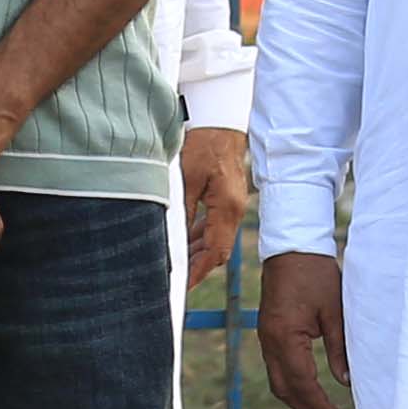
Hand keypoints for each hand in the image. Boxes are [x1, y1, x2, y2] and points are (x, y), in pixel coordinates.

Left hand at [181, 126, 254, 287]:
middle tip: (175, 282)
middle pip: (217, 250)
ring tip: (175, 267)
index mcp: (227, 208)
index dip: (198, 270)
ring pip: (215, 239)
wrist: (220, 123)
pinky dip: (199, 237)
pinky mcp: (225, 199)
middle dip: (197, 267)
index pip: (216, 251)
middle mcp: (233, 210)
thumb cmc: (204, 145)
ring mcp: (231, 205)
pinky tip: (183, 242)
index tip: (182, 285)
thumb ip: (182, 210)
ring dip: (196, 253)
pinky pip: (213, 226)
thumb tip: (174, 239)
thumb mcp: (187, 178)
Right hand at [254, 248, 353, 408]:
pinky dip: (292, 384)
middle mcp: (269, 341)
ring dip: (298, 399)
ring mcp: (265, 337)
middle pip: (284, 388)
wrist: (292, 249)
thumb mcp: (335, 311)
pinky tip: (309, 389)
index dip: (319, 405)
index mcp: (284, 336)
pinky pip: (277, 368)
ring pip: (278, 381)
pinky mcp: (269, 333)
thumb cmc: (316, 275)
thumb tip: (346, 382)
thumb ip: (339, 348)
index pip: (302, 382)